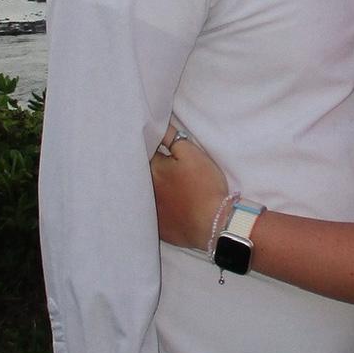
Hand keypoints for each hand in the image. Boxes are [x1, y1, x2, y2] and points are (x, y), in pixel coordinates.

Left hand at [150, 122, 232, 249]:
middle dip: (145, 166)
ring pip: (144, 194)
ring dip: (149, 187)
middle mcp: (144, 190)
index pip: (142, 152)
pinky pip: (153, 213)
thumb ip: (171, 138)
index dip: (148, 146)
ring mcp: (150, 211)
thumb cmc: (203, 185)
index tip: (153, 143)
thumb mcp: (191, 153)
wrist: (213, 223)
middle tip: (159, 163)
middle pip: (140, 174)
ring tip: (165, 184)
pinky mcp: (159, 227)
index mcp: (152, 169)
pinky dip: (159, 207)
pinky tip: (169, 205)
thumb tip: (156, 125)